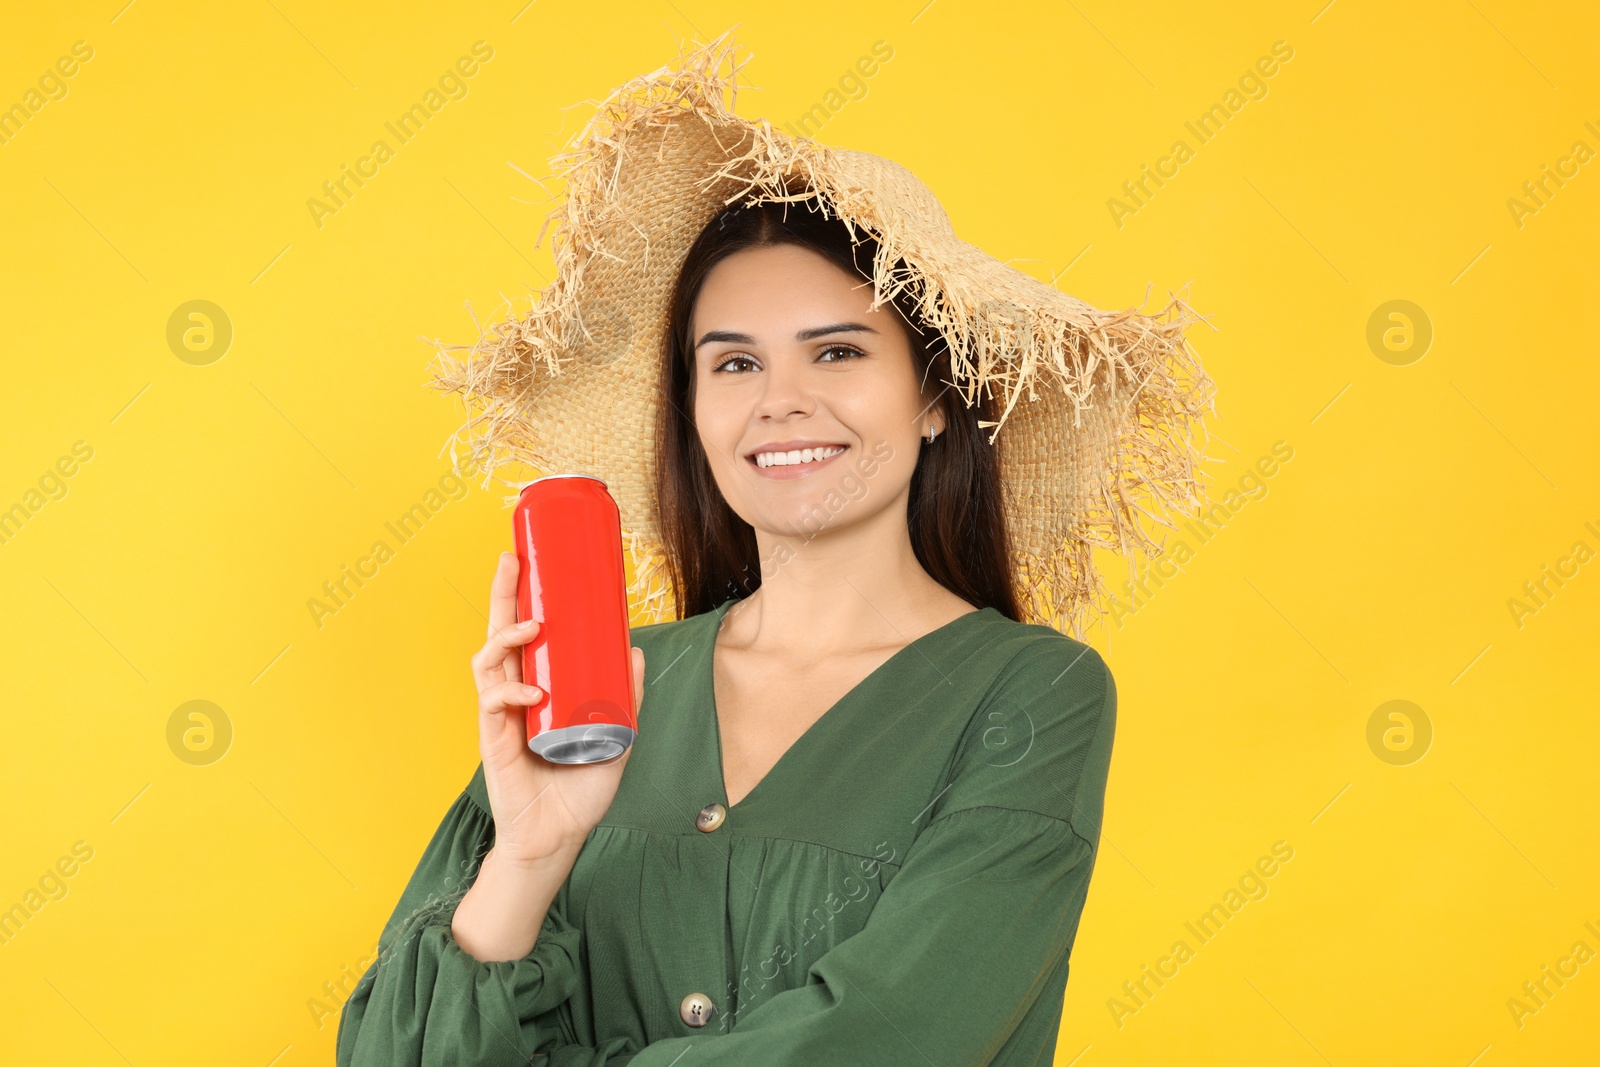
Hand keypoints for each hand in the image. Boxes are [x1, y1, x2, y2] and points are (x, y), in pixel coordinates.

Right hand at [470, 551, 644, 865]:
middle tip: (511, 561)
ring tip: (532, 627)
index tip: (529, 562)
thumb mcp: (617, 735)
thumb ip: (626, 697)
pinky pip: (493, 702)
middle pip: (500, 632)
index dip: (523, 598)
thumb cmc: (581, 788)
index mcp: (538, 686)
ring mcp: (502, 714)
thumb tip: (634, 649)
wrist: (559, 836)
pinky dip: (511, 691)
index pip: (526, 633)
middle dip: (503, 594)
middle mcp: (516, 693)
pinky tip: (531, 693)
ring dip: (507, 636)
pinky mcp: (494, 738)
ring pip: (489, 659)